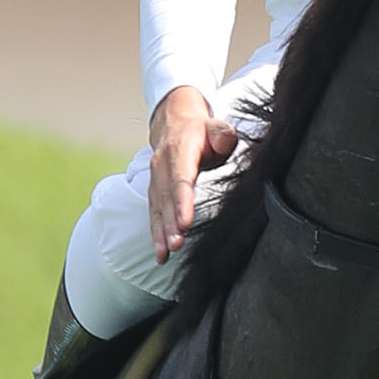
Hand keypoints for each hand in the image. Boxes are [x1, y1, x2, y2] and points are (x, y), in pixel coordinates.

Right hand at [148, 85, 239, 261]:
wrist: (175, 124)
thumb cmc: (201, 132)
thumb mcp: (216, 127)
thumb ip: (222, 133)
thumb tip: (224, 140)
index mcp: (179, 150)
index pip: (181, 178)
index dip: (182, 200)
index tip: (185, 221)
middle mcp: (162, 166)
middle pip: (166, 198)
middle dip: (170, 223)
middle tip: (176, 244)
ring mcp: (156, 180)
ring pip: (157, 208)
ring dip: (161, 232)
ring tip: (165, 254)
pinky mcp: (155, 192)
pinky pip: (154, 214)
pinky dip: (156, 234)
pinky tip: (160, 254)